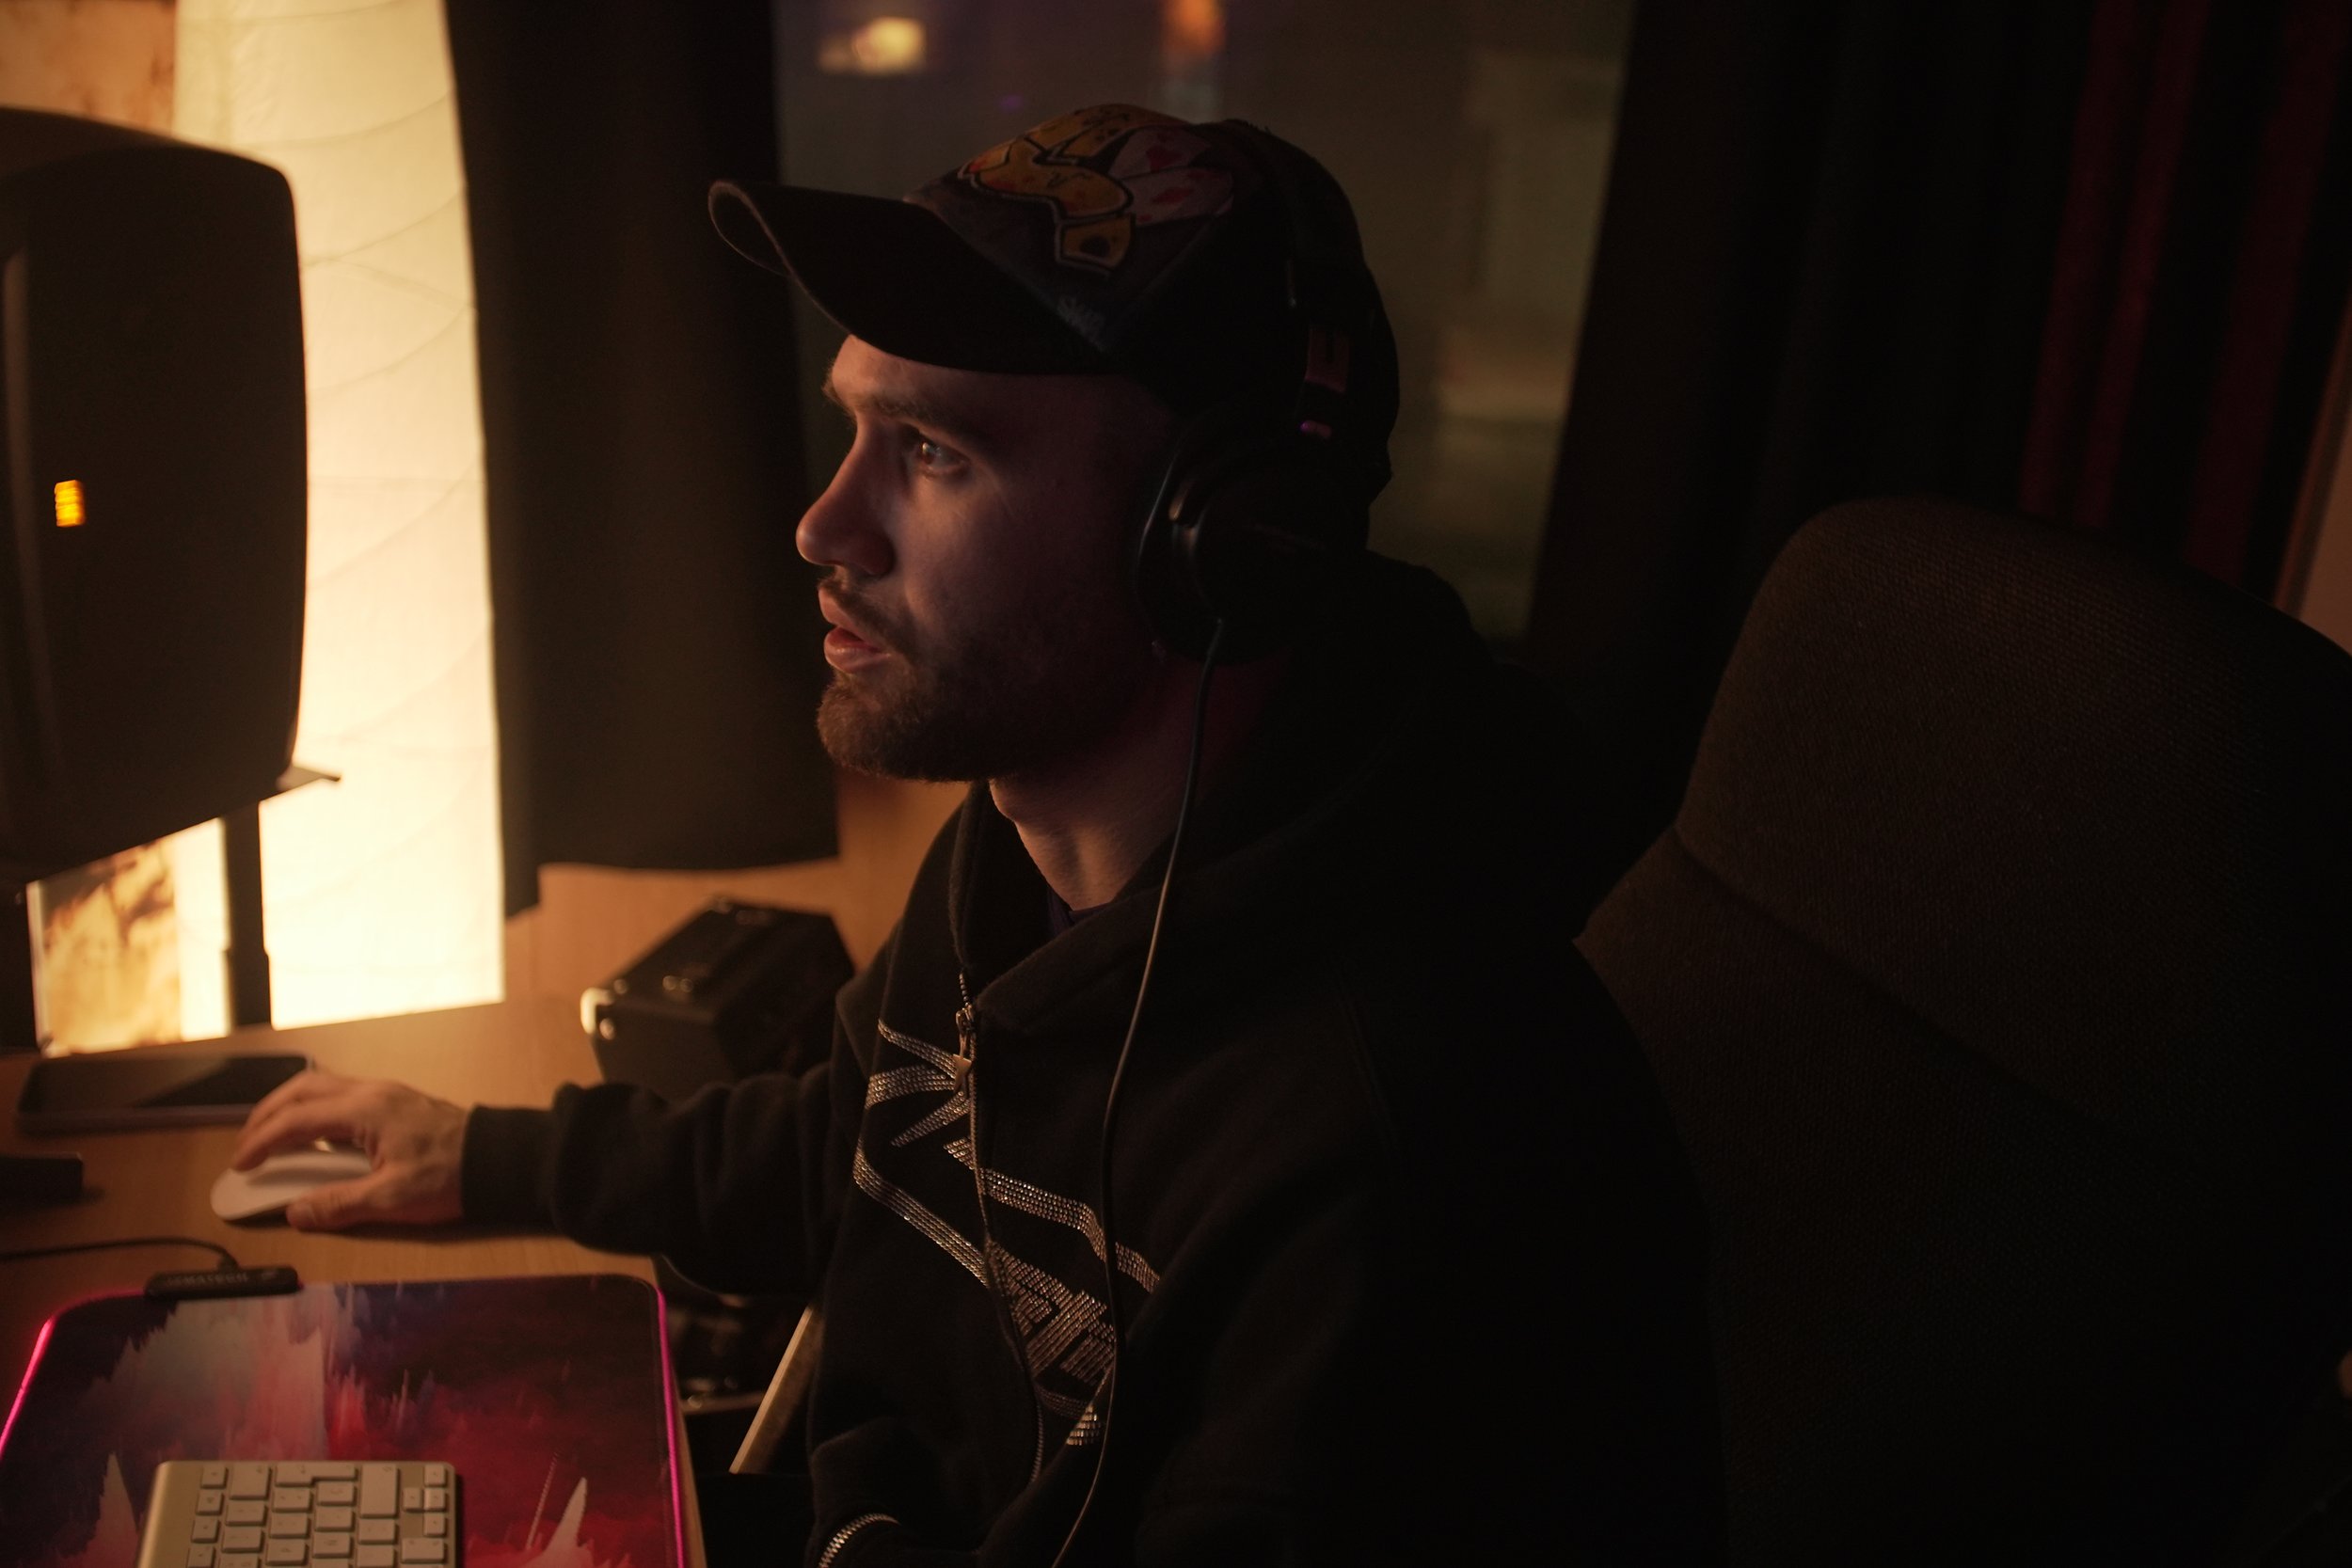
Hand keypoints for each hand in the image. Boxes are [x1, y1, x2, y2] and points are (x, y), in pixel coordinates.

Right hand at [229, 1070, 467, 1229]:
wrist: (501, 1160)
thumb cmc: (451, 1176)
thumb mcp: (393, 1199)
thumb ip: (340, 1205)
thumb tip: (294, 1213)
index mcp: (366, 1109)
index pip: (296, 1119)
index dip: (261, 1141)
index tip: (240, 1165)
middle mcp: (372, 1092)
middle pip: (303, 1089)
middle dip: (267, 1115)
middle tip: (245, 1146)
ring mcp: (386, 1094)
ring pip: (322, 1087)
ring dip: (290, 1108)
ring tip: (271, 1139)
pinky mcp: (397, 1103)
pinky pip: (341, 1096)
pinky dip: (314, 1111)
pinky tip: (314, 1136)